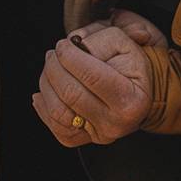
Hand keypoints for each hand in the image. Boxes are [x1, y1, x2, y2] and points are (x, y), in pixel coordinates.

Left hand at [33, 19, 154, 146]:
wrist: (138, 89)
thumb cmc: (131, 64)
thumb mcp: (125, 44)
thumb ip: (101, 40)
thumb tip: (75, 43)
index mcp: (131, 99)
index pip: (92, 76)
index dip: (70, 57)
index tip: (63, 44)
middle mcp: (115, 122)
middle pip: (71, 94)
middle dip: (55, 68)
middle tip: (54, 53)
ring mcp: (97, 134)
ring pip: (57, 111)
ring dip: (47, 83)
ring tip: (51, 66)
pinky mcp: (82, 140)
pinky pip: (53, 125)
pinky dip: (43, 104)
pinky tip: (46, 86)